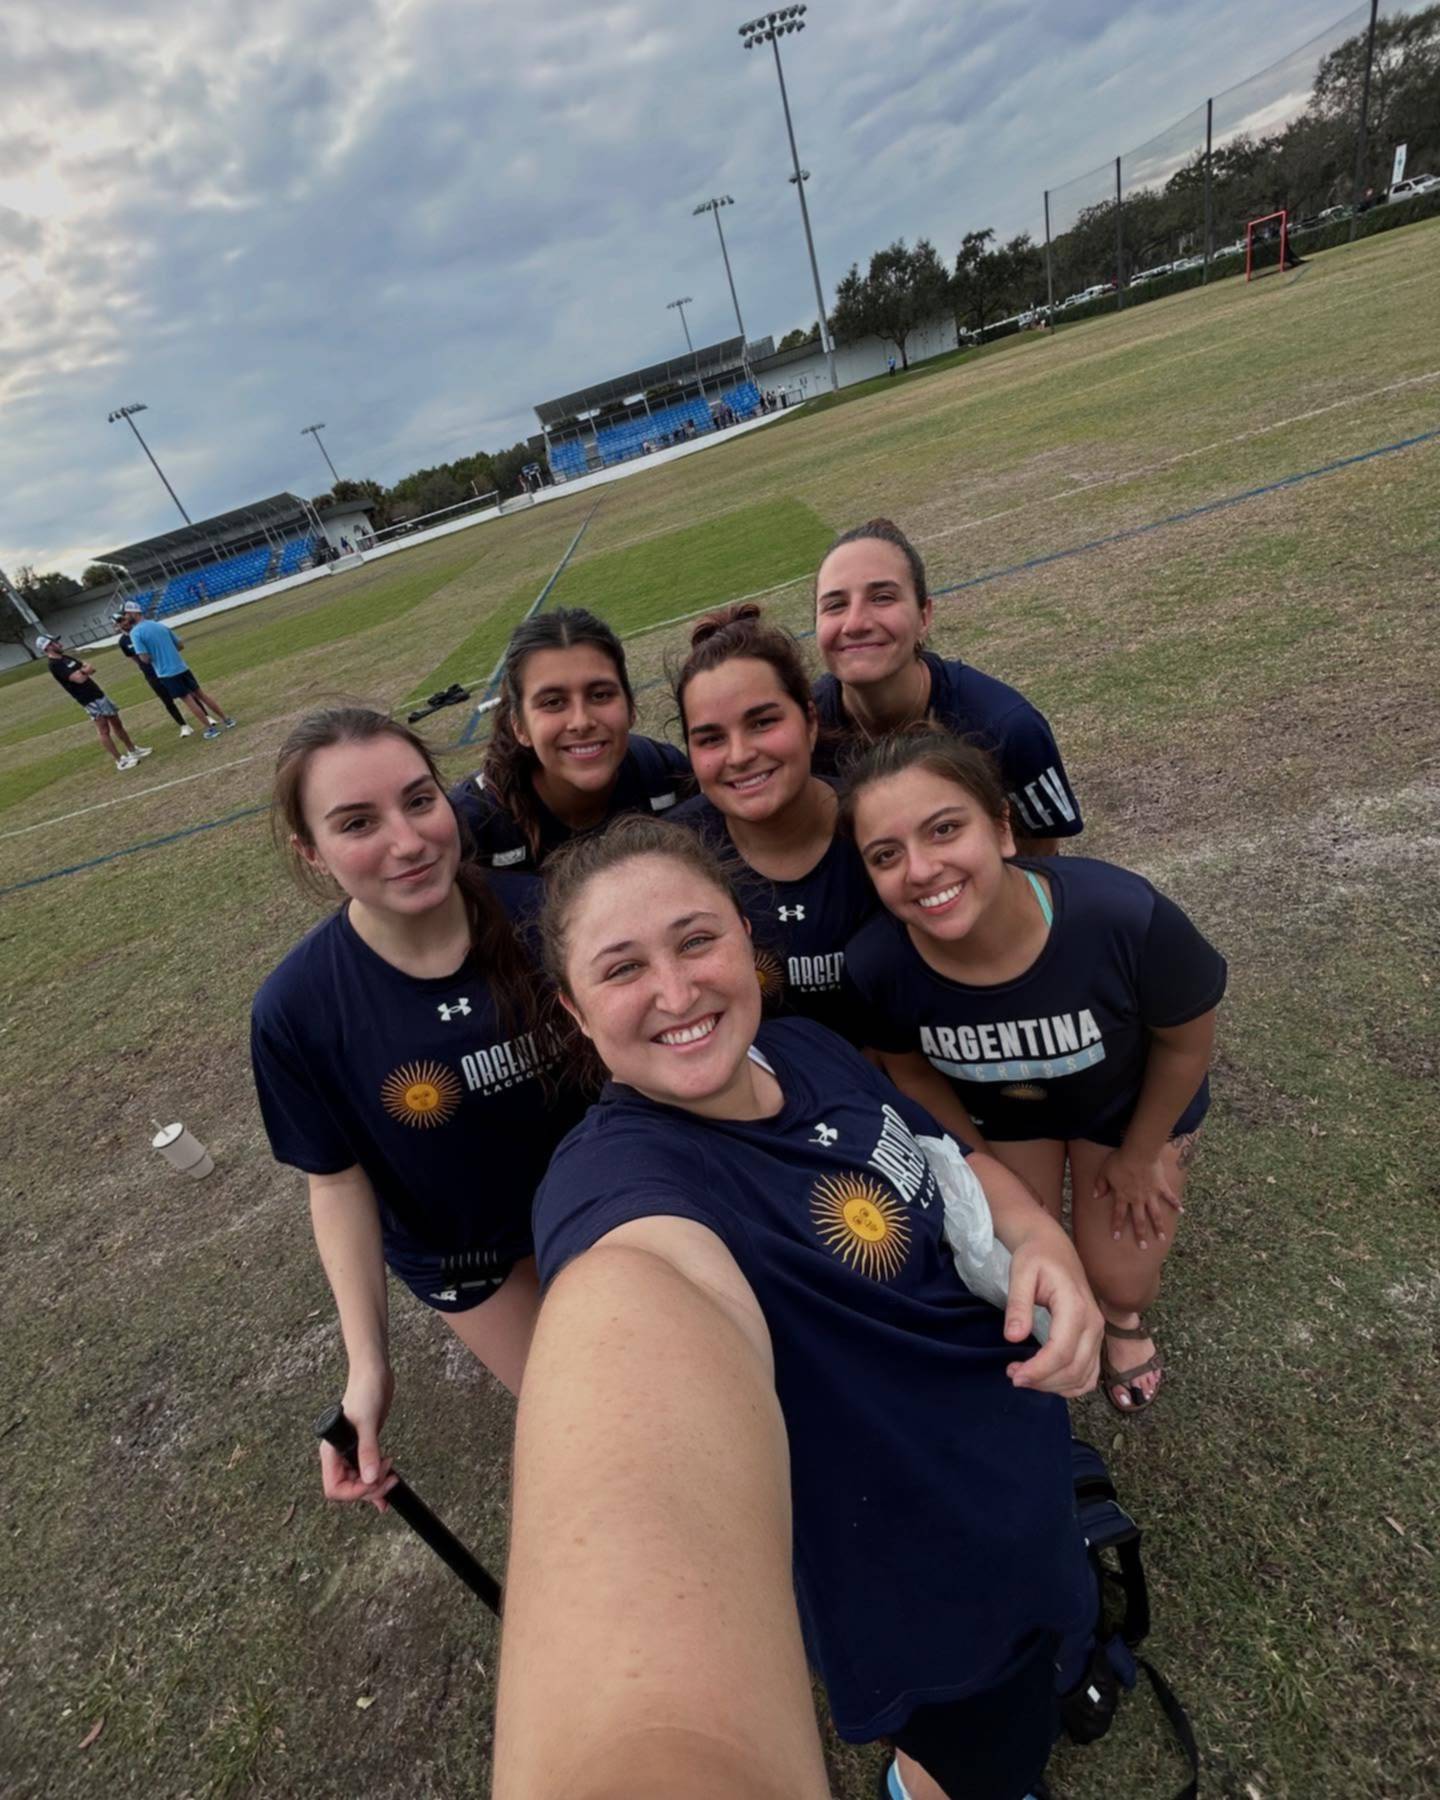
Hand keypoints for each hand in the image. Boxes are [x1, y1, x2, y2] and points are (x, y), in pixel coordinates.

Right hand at [319, 1364, 397, 1510]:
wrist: (374, 1374)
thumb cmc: (364, 1392)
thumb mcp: (367, 1423)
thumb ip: (368, 1450)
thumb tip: (370, 1478)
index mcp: (331, 1451)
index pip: (334, 1488)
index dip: (354, 1492)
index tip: (373, 1482)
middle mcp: (338, 1455)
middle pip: (348, 1488)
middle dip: (369, 1488)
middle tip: (389, 1477)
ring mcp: (351, 1451)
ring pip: (359, 1482)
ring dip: (375, 1486)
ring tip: (392, 1478)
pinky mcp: (364, 1447)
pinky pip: (367, 1471)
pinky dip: (377, 1481)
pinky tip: (388, 1484)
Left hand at [1002, 1222, 1102, 1396]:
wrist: (1054, 1247)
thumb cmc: (1036, 1257)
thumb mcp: (1020, 1273)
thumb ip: (1018, 1305)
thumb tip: (1012, 1337)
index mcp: (1075, 1306)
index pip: (1061, 1351)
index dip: (1038, 1371)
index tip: (1013, 1376)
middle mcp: (1093, 1323)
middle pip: (1074, 1369)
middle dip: (1042, 1381)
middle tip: (1013, 1376)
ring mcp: (1098, 1333)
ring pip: (1083, 1377)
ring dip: (1054, 1386)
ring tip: (1025, 1376)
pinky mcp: (1096, 1340)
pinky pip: (1089, 1374)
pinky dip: (1069, 1385)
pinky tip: (1046, 1378)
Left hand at [1094, 1149, 1181, 1250]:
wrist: (1139, 1153)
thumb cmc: (1120, 1160)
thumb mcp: (1104, 1171)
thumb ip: (1100, 1185)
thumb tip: (1095, 1196)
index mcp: (1123, 1195)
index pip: (1118, 1214)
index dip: (1116, 1226)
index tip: (1116, 1238)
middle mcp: (1137, 1199)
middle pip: (1139, 1220)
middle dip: (1140, 1234)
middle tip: (1143, 1247)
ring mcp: (1151, 1194)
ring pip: (1155, 1214)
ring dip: (1159, 1227)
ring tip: (1162, 1238)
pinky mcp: (1161, 1186)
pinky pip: (1170, 1197)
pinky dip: (1176, 1204)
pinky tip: (1182, 1211)